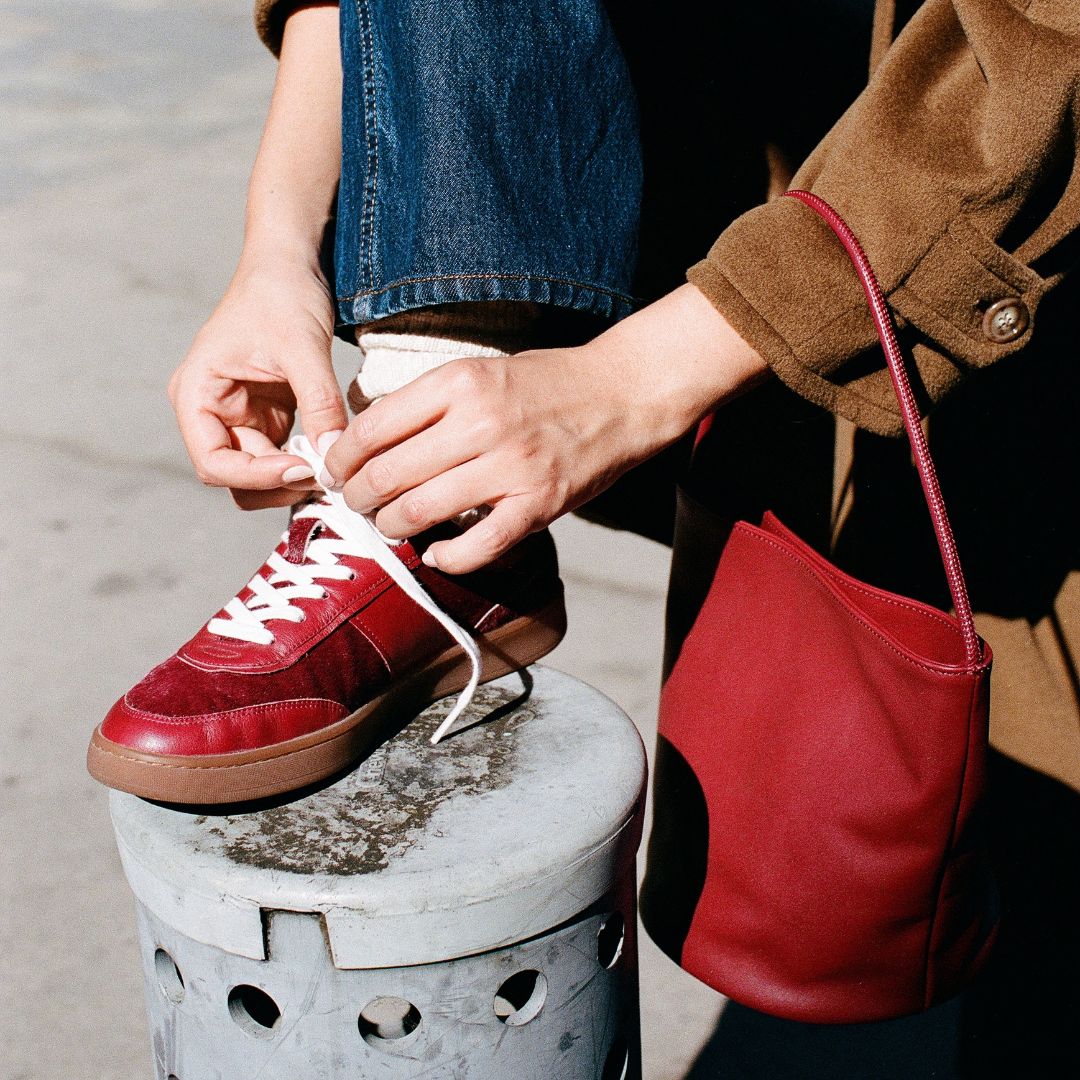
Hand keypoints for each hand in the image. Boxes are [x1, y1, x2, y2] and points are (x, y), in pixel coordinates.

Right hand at [168, 260, 347, 508]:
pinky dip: (307, 464)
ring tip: (335, 467)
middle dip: (280, 484)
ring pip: (262, 475)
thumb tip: (335, 456)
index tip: (305, 470)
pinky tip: (334, 457)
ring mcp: (239, 419)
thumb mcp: (303, 347)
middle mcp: (210, 413)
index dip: (258, 476)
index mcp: (196, 395)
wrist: (290, 265)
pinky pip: (283, 458)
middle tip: (329, 477)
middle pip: (237, 478)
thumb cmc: (281, 294)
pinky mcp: (268, 419)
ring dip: (296, 479)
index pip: (214, 464)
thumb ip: (319, 403)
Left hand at [322, 285, 767, 571]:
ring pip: (418, 513)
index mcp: (459, 381)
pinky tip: (436, 555)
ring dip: (391, 528)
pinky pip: (476, 547)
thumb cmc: (547, 383)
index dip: (340, 458)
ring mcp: (510, 466)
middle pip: (386, 475)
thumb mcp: (480, 372)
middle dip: (356, 498)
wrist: (623, 393)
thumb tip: (367, 442)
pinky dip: (446, 558)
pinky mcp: (538, 504)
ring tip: (388, 527)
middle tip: (353, 505)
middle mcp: (480, 422)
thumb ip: (429, 404)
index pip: (372, 428)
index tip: (333, 471)